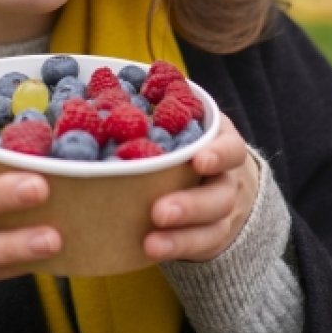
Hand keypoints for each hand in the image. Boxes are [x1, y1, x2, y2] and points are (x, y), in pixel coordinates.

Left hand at [143, 114, 258, 262]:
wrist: (220, 180)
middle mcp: (227, 179)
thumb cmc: (186, 141)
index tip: (197, 160)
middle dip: (190, 204)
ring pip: (212, 228)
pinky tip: (150, 251)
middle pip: (219, 194)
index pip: (231, 146)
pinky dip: (177, 249)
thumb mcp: (182, 120)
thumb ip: (157, 106)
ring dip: (181, 237)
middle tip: (159, 211)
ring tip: (151, 242)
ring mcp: (223, 212)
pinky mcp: (212, 237)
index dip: (218, 153)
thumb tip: (100, 81)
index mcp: (221, 144)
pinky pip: (201, 247)